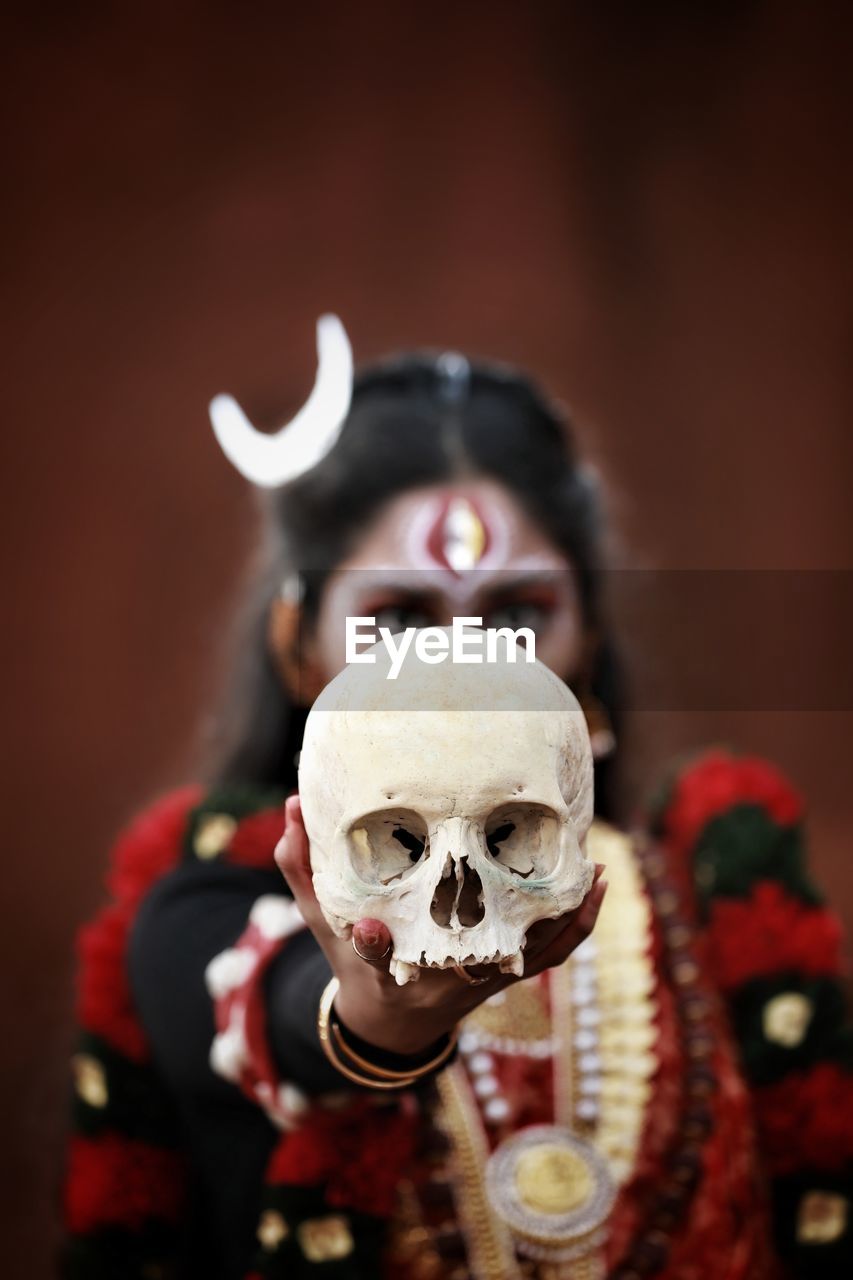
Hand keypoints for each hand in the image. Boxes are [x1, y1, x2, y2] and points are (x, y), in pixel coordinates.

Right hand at [275, 795, 606, 1057]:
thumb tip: (293, 803)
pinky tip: (597, 883)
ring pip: (527, 955)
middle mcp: (435, 979)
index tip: (368, 927)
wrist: (394, 1021)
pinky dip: (578, 923)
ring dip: (562, 915)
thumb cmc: (354, 959)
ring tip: (591, 864)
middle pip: (470, 957)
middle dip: (499, 918)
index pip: (372, 959)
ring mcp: (477, 980)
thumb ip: (304, 866)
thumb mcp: (323, 920)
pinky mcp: (505, 975)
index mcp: (381, 970)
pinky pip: (551, 954)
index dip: (371, 946)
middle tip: (525, 856)